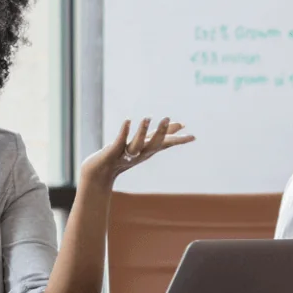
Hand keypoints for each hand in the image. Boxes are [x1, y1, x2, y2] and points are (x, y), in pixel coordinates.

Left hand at [79, 117, 194, 188]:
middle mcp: (139, 154)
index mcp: (146, 151)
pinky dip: (124, 132)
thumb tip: (180, 125)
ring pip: (136, 144)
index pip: (164, 145)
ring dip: (141, 132)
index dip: (178, 140)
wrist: (98, 174)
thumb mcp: (141, 145)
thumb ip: (158, 135)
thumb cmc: (121, 157)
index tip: (193, 137)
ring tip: (146, 118)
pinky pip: (119, 141)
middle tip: (167, 118)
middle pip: (153, 145)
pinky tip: (127, 120)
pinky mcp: (112, 152)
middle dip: (161, 132)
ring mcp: (125, 154)